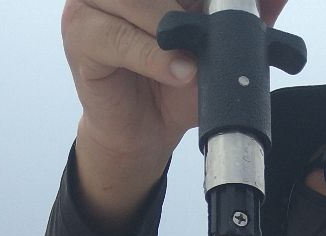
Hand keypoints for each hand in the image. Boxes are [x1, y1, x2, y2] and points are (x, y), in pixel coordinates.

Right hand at [63, 0, 288, 230]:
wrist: (145, 132)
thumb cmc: (174, 83)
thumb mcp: (217, 46)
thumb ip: (245, 15)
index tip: (211, 15)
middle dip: (190, 9)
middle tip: (206, 32)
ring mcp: (89, 2)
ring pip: (139, 4)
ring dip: (173, 33)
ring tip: (193, 60)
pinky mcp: (79, 33)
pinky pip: (119, 37)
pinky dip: (154, 56)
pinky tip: (178, 72)